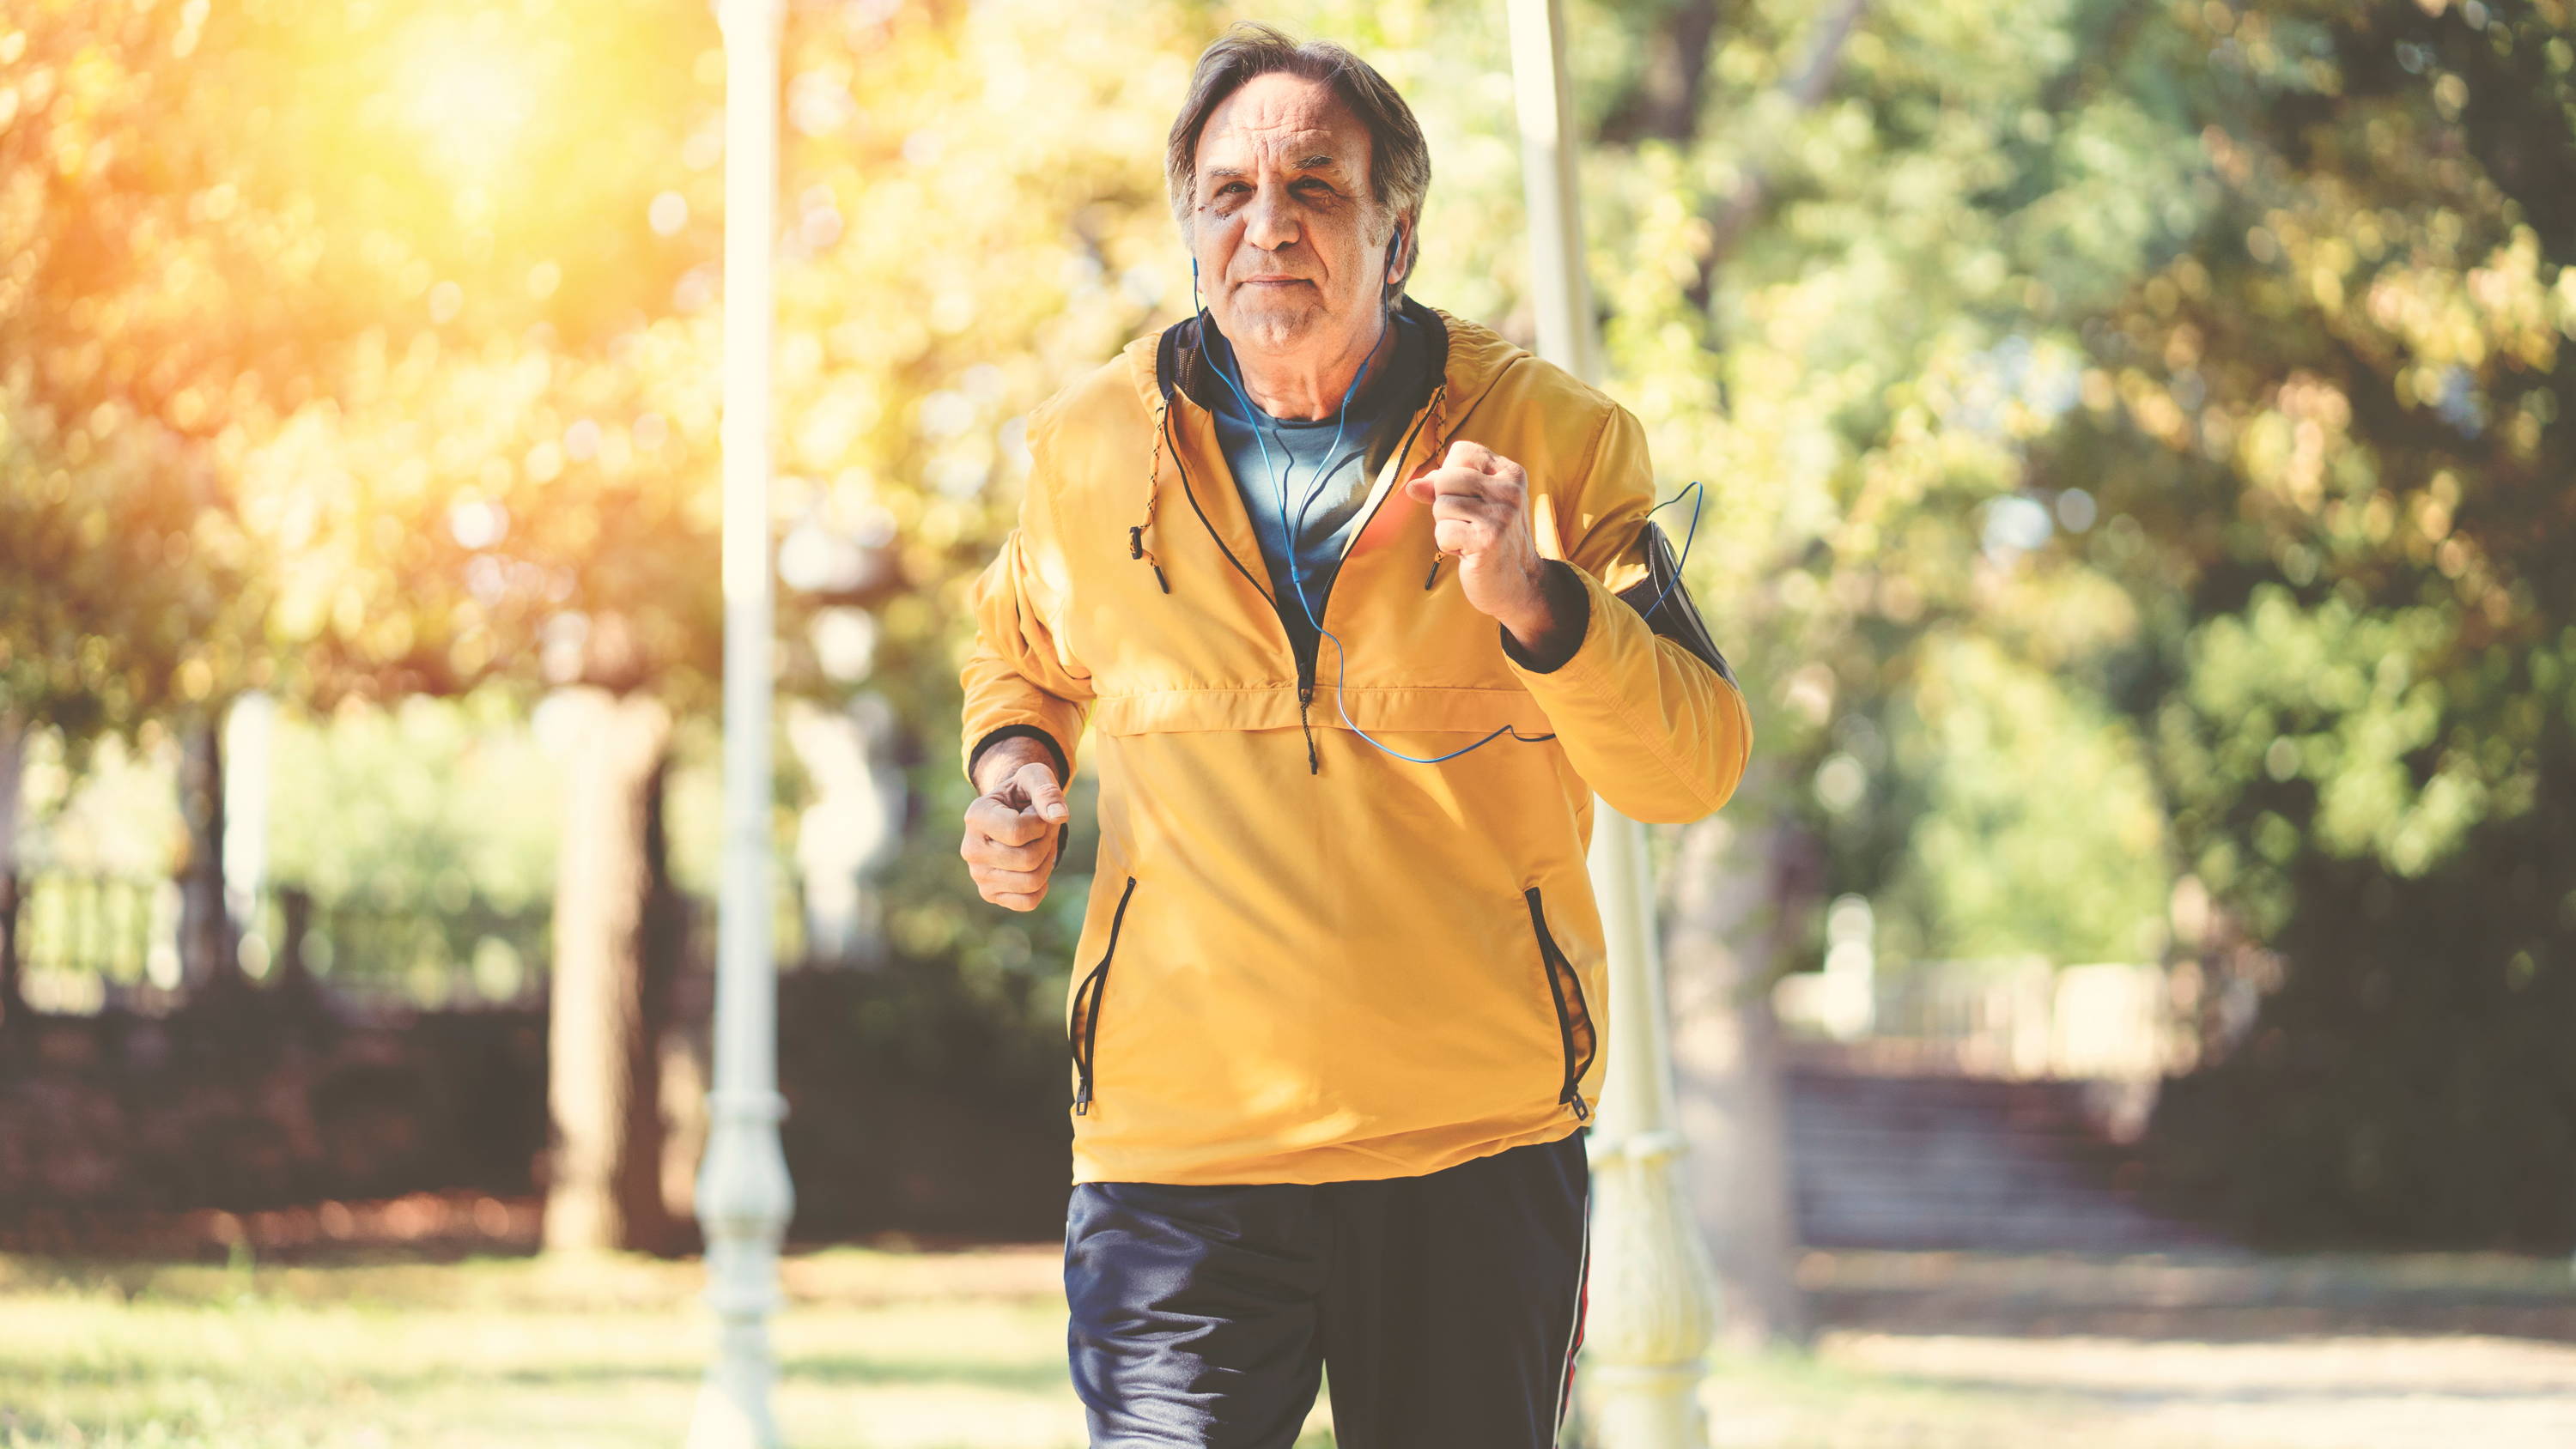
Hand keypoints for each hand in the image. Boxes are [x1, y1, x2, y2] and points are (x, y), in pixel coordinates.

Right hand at [961, 741, 1068, 911]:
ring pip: (1031, 882)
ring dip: (1047, 862)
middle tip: (1043, 830)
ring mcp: (978, 875)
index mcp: (975, 816)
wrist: (1011, 812)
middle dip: (1047, 843)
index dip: (1041, 823)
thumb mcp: (1035, 777)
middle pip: (1027, 860)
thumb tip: (1059, 817)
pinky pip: (1028, 902)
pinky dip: (1041, 886)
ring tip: (1039, 845)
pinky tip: (1036, 867)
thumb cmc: (1023, 793)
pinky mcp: (990, 894)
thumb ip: (1047, 790)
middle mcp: (970, 849)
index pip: (1017, 832)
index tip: (1038, 813)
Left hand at [1403, 440, 1553, 647]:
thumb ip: (1444, 488)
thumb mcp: (1476, 505)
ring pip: (1441, 506)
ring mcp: (1501, 515)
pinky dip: (1448, 546)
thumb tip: (1412, 486)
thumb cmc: (1492, 540)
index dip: (1450, 476)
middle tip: (1467, 524)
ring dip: (1446, 528)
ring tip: (1469, 539)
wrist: (1519, 584)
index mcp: (1511, 473)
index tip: (1468, 499)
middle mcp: (1509, 490)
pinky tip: (1468, 553)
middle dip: (1445, 505)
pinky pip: (1442, 532)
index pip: (1462, 451)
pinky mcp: (1488, 540)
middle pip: (1446, 478)